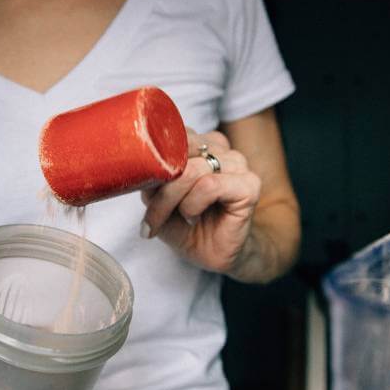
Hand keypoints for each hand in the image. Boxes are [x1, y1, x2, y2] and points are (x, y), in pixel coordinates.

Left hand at [140, 128, 260, 273]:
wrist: (211, 253)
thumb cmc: (185, 224)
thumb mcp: (157, 199)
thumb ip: (151, 178)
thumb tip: (140, 169)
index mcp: (199, 143)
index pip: (171, 136)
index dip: (152, 164)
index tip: (141, 193)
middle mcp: (220, 148)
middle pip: (179, 152)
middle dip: (159, 186)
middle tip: (151, 215)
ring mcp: (237, 164)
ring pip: (192, 170)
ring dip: (172, 200)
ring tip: (169, 220)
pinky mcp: (249, 184)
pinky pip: (210, 185)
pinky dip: (193, 205)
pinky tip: (192, 217)